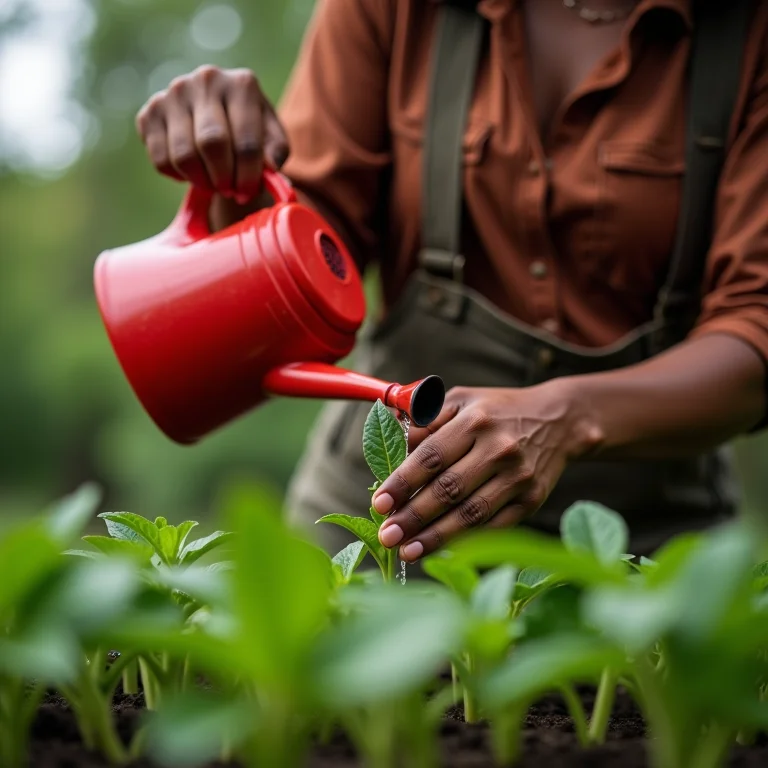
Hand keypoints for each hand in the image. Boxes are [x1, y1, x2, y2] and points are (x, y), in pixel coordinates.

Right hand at [135, 65, 288, 202]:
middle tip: (229, 191)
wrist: (219, 116)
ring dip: (201, 181)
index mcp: (243, 84)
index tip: (248, 194)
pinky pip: (160, 159)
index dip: (248, 177)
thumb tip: (270, 167)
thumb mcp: (272, 139)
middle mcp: (206, 80)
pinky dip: (177, 176)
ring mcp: (174, 93)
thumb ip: (276, 152)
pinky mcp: (150, 112)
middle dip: (223, 178)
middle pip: (212, 144)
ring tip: (213, 184)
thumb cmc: (251, 131)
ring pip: (183, 154)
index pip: (247, 142)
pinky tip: (193, 172)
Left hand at [372, 381, 602, 561]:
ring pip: (471, 514)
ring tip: (407, 552)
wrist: (558, 421)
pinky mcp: (532, 500)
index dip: (403, 481)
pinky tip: (441, 551)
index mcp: (475, 420)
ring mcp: (517, 477)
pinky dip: (466, 542)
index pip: (431, 455)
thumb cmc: (497, 411)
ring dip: (436, 537)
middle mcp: (498, 449)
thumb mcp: (462, 401)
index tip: (379, 503)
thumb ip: (426, 420)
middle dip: (413, 516)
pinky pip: (494, 526)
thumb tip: (392, 441)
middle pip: (449, 489)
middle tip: (387, 536)